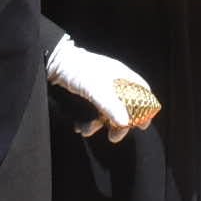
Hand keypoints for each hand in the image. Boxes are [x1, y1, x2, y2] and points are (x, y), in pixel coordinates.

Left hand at [46, 35, 160, 140]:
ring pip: (109, 112)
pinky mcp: (89, 95)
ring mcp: (101, 89)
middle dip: (120, 123)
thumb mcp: (95, 88)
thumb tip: (125, 123)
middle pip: (126, 106)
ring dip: (101, 124)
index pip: (142, 91)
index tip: (142, 124)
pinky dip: (90, 122)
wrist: (55, 63)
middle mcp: (114, 82)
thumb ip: (110, 105)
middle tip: (114, 136)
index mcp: (122, 76)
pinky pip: (95, 113)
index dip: (145, 108)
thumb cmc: (79, 70)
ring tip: (89, 130)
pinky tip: (81, 127)